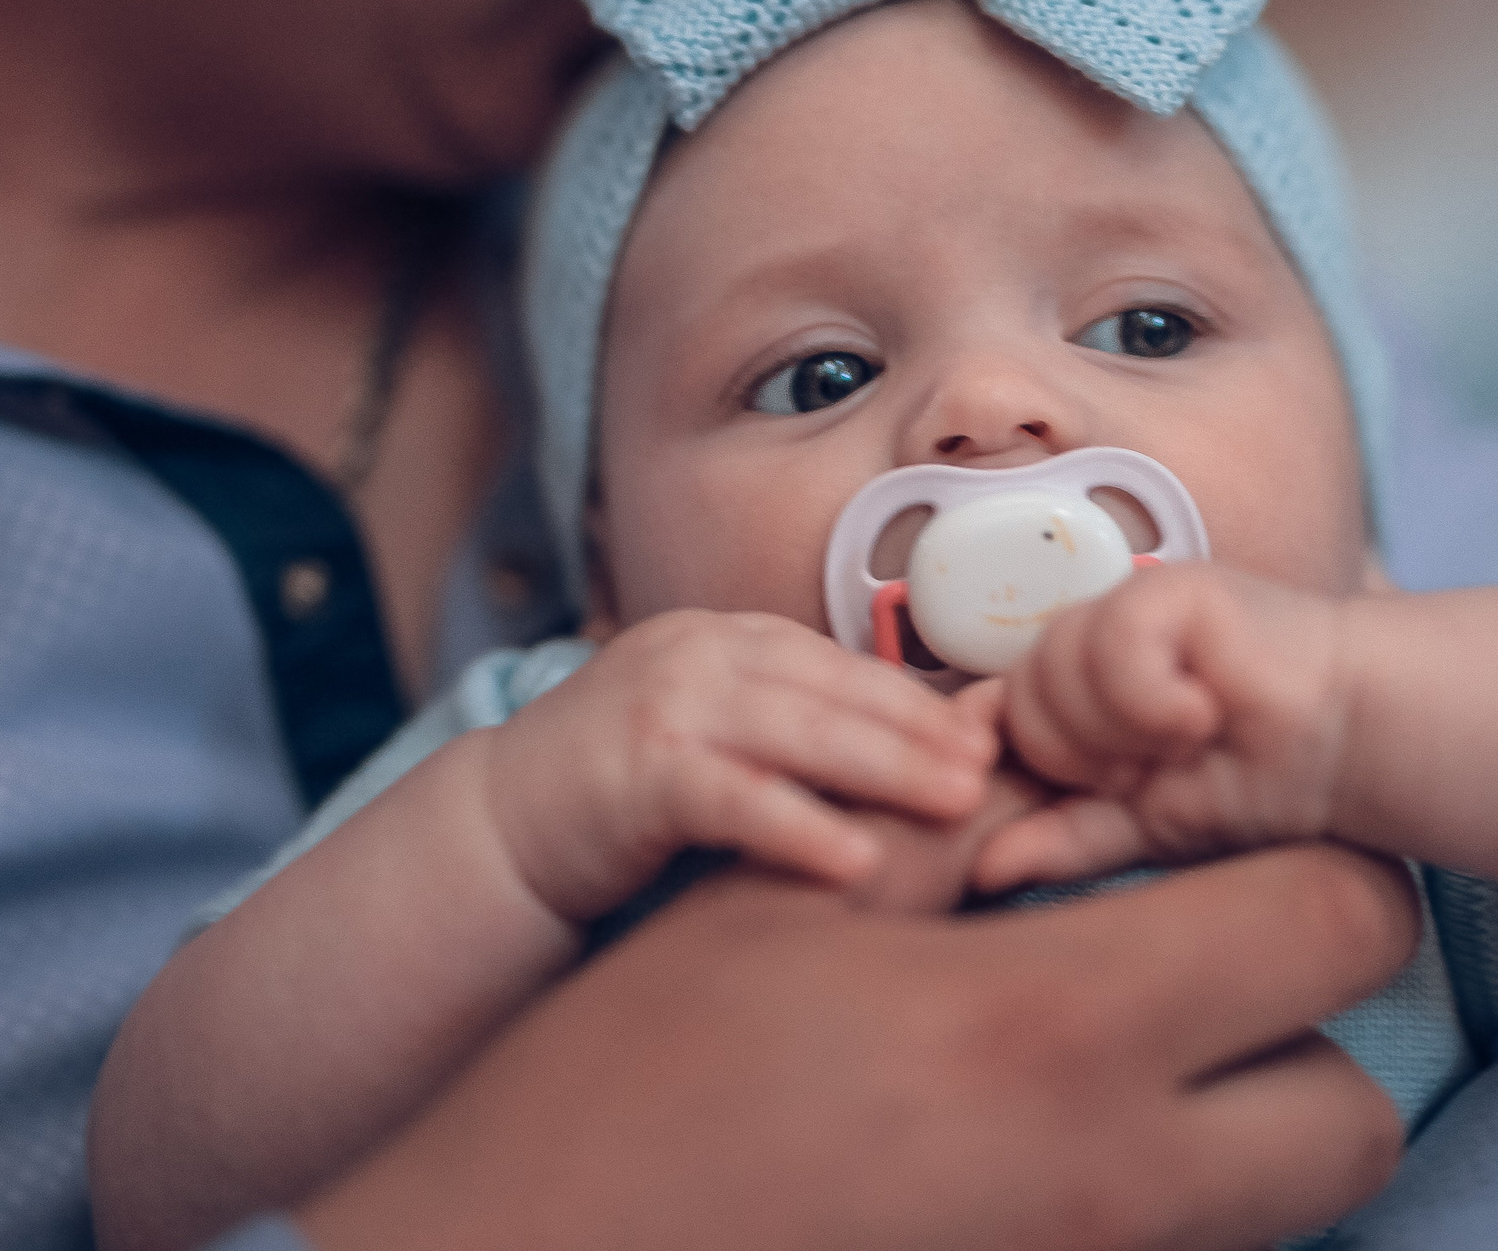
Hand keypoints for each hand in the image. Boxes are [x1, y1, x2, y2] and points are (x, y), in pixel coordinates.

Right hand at [298, 843, 1417, 1250]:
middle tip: (1214, 963)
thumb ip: (939, 825)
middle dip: (1319, 1029)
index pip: (1335, 930)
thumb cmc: (640, 1081)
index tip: (1261, 843)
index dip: (1331, 868)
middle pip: (1358, 1110)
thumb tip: (1038, 759)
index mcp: (1059, 1029)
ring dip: (1253, 1116)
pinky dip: (1174, 1195)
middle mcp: (1115, 1175)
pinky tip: (1059, 1134)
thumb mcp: (789, 913)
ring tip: (1134, 1044)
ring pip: (1288, 1200)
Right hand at [484, 610, 994, 921]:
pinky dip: (800, 826)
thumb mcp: (712, 730)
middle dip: (922, 728)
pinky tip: (858, 860)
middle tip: (995, 766)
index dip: (917, 697)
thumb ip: (787, 724)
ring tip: (958, 803)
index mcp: (723, 637)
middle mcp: (697, 655)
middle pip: (831, 688)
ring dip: (886, 767)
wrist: (501, 826)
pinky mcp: (637, 774)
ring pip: (797, 731)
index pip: (839, 662)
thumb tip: (910, 742)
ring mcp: (663, 707)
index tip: (989, 730)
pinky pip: (736, 799)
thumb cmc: (623, 788)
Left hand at [973, 564, 1352, 892]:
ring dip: (1121, 729)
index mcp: (1071, 695)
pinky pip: (1110, 644)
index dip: (1020, 760)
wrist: (1348, 741)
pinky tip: (1205, 711)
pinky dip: (1152, 696)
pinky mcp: (1168, 589)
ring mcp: (1124, 608)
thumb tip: (980, 869)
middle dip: (1083, 757)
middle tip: (1157, 769)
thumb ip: (1066, 839)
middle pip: (1016, 701)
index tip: (1097, 792)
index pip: (995, 720)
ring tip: (1191, 738)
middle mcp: (1087, 643)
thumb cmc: (1256, 782)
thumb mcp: (1146, 826)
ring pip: (1052, 670)